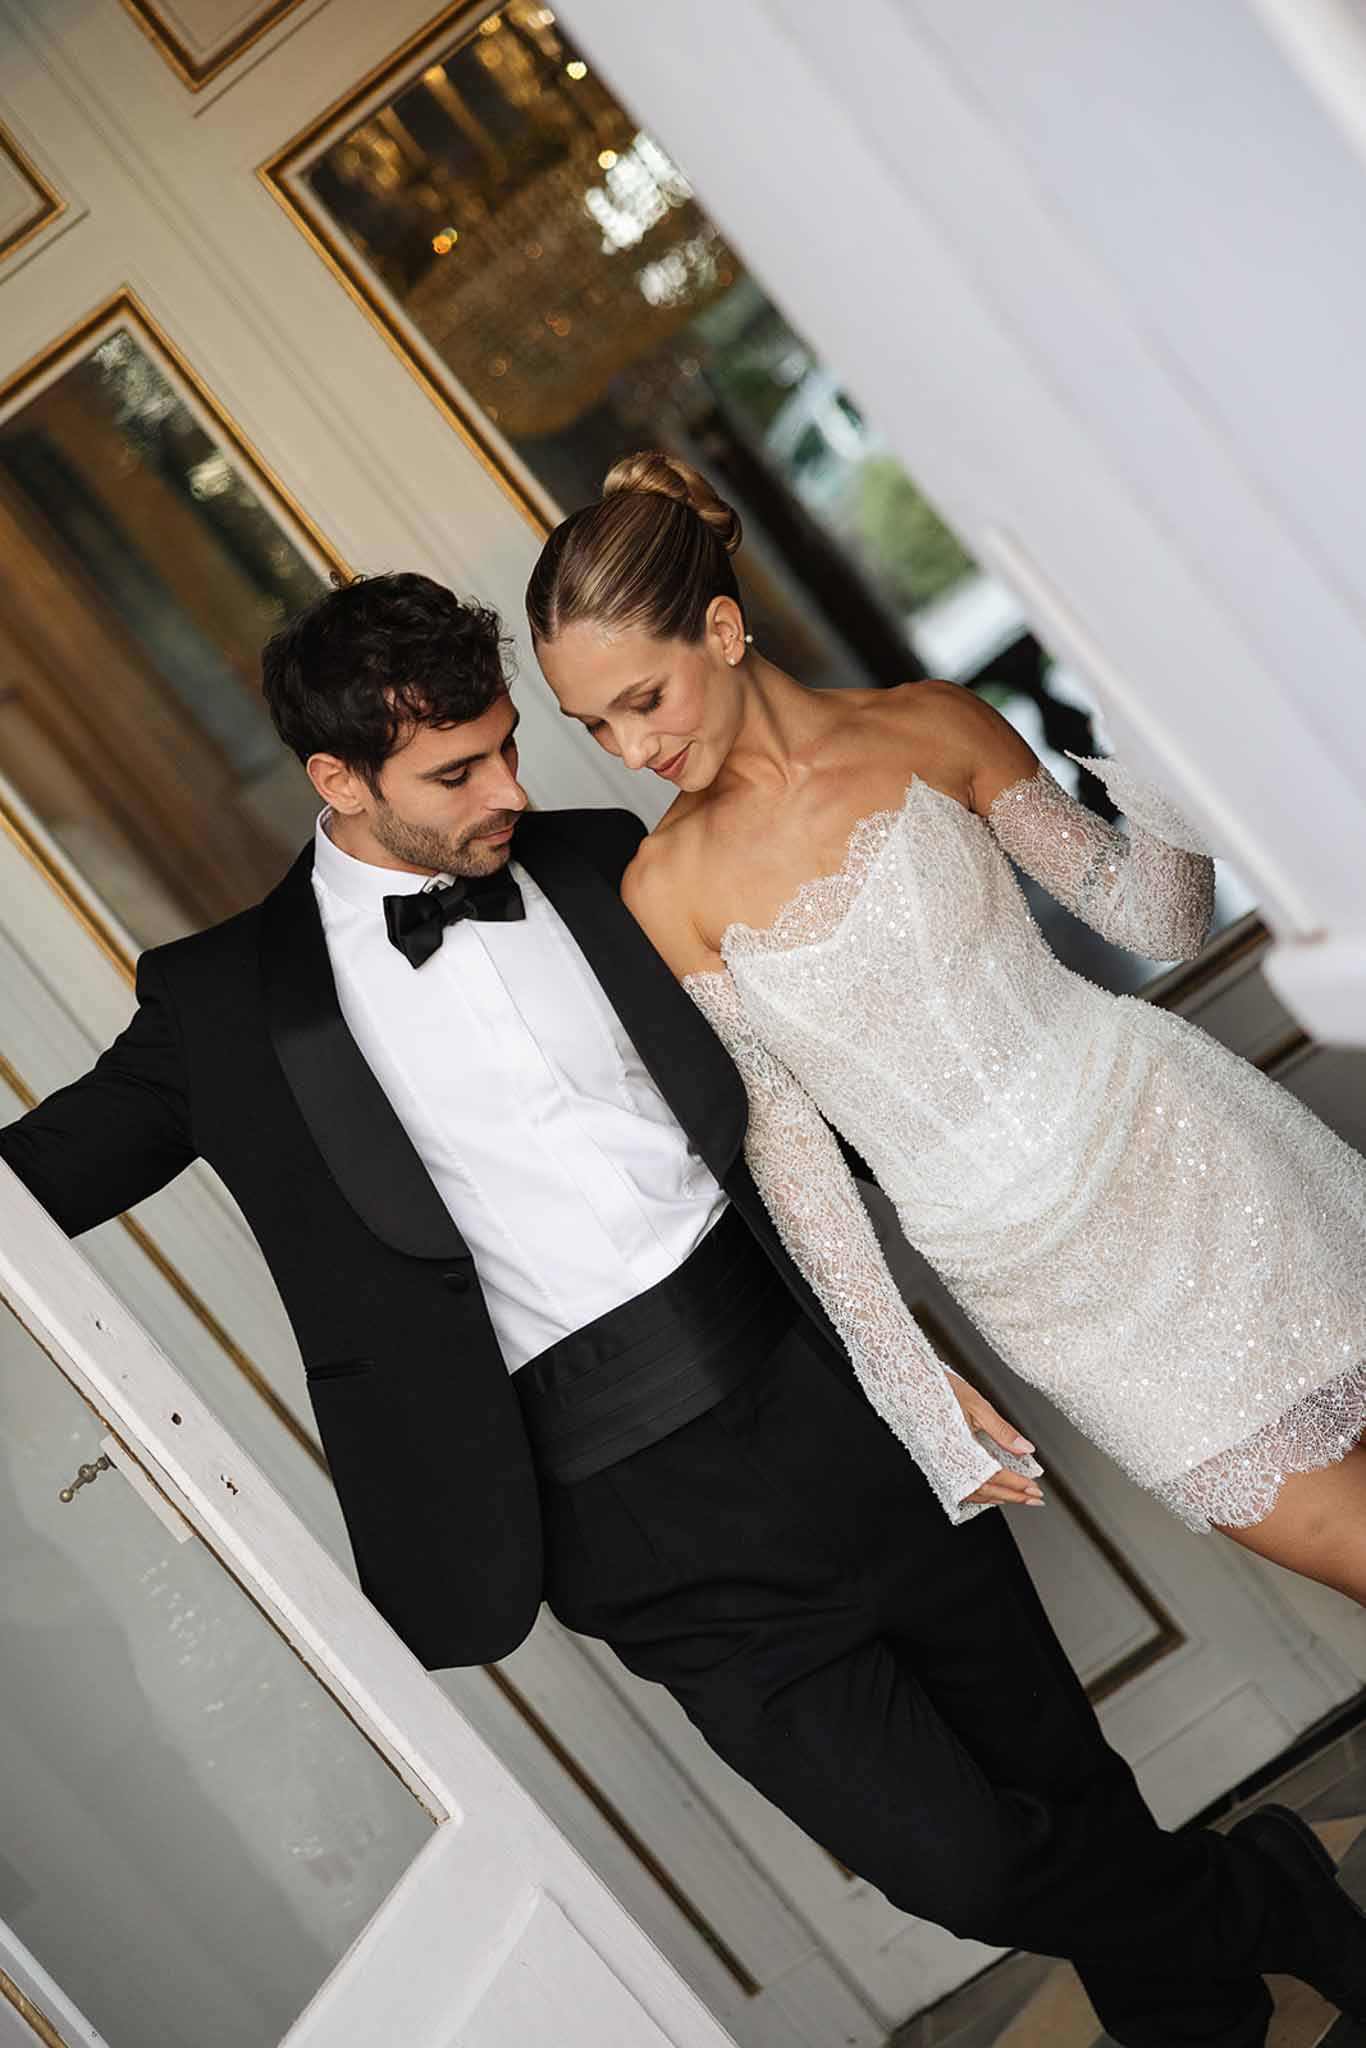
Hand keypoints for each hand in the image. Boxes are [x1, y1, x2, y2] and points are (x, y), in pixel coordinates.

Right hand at [946, 1369, 1045, 1508]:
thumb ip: (1002, 1431)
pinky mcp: (935, 1464)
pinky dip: (978, 1494)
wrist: (908, 1384)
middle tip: (1033, 1499)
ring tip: (1016, 1499)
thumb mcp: (977, 1405)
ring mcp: (940, 1465)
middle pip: (986, 1489)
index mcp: (960, 1447)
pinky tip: (988, 1492)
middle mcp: (948, 1461)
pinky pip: (959, 1488)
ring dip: (997, 1498)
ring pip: (972, 1492)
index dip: (1017, 1485)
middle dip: (1013, 1496)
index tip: (1034, 1490)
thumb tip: (1025, 1448)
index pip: (995, 1475)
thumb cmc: (938, 1389)